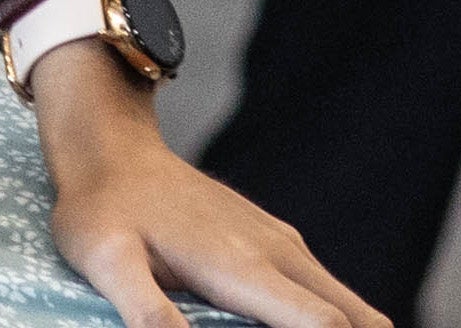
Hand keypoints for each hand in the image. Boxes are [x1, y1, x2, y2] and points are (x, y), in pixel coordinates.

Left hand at [32, 61, 386, 327]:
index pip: (324, 324)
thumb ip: (147, 312)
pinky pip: (324, 290)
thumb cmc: (103, 210)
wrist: (112, 150)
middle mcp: (277, 252)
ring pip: (347, 303)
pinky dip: (329, 320)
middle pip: (357, 318)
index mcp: (243, 266)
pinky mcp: (276, 241)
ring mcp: (281, 242)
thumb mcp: (107, 263)